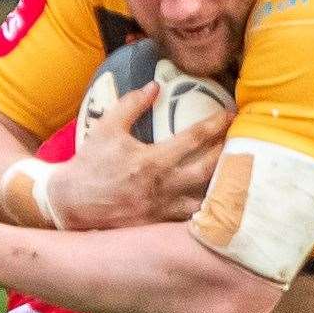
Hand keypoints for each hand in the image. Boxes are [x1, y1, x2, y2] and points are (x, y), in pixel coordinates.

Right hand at [48, 81, 229, 228]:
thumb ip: (132, 104)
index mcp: (152, 161)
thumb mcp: (106, 127)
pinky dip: (207, 211)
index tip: (231, 115)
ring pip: (205, 201)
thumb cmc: (89, 164)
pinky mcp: (158, 226)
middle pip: (210, 171)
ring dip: (222, 186)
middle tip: (243, 141)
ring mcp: (162, 210)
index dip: (216, 125)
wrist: (69, 203)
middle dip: (230, 153)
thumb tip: (155, 86)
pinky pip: (190, 220)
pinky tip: (218, 203)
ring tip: (237, 174)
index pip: (194, 139)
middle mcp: (162, 187)